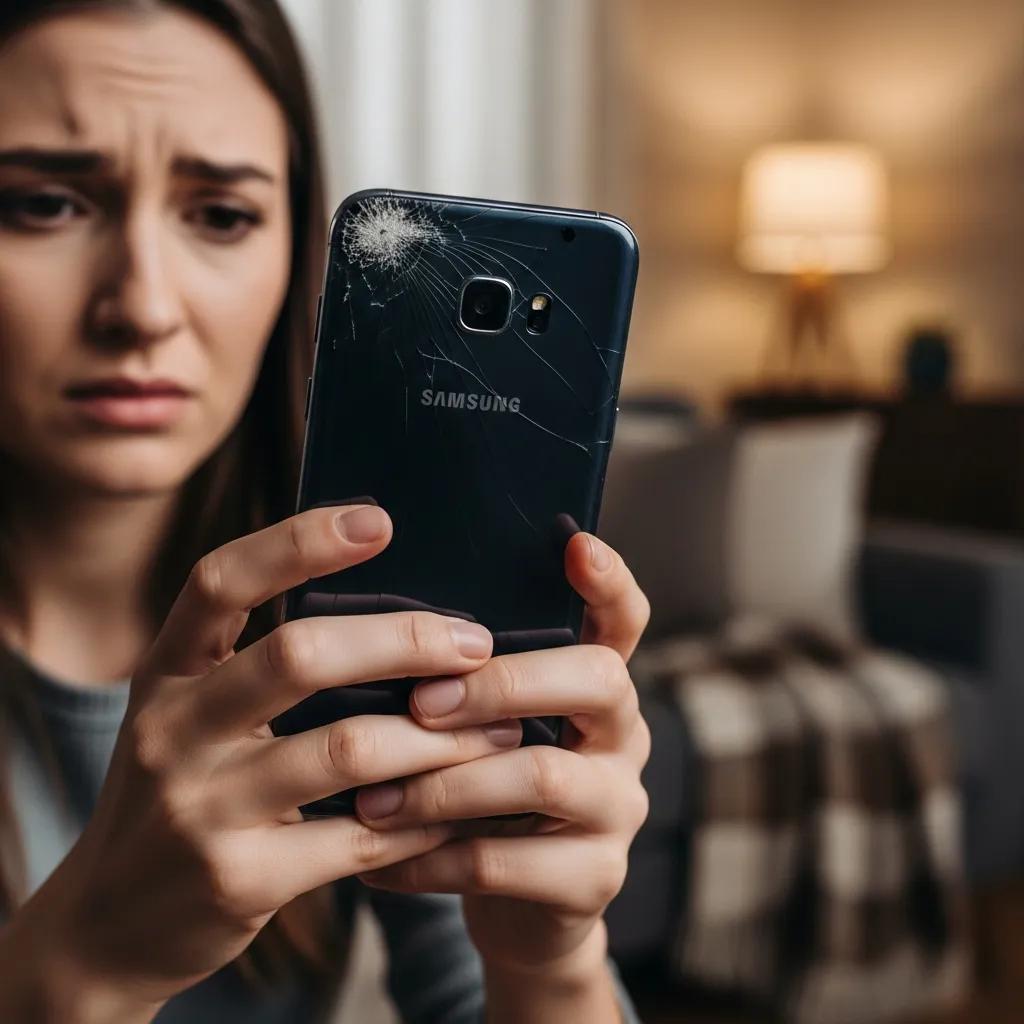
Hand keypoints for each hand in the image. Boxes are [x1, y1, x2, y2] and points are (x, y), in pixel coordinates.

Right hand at [4, 505, 520, 1018]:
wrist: (108, 926)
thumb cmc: (181, 793)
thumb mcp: (190, 717)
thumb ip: (261, 668)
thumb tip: (395, 613)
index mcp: (165, 673)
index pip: (219, 582)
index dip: (298, 543)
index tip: (378, 520)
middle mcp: (172, 731)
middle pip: (299, 656)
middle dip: (404, 641)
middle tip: (475, 644)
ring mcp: (200, 808)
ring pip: (349, 749)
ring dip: (441, 739)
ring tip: (501, 730)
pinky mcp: (240, 879)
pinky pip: (362, 837)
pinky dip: (426, 818)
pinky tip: (465, 804)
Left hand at [353, 532, 650, 975]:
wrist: (521, 909)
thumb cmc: (486, 791)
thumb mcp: (486, 730)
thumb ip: (463, 683)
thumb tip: (375, 627)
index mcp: (596, 686)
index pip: (623, 618)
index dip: (608, 581)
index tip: (575, 543)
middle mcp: (622, 736)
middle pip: (598, 679)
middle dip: (503, 683)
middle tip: (421, 703)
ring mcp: (617, 808)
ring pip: (545, 775)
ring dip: (448, 783)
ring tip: (374, 799)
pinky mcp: (593, 879)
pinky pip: (506, 862)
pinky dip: (432, 860)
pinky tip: (380, 862)